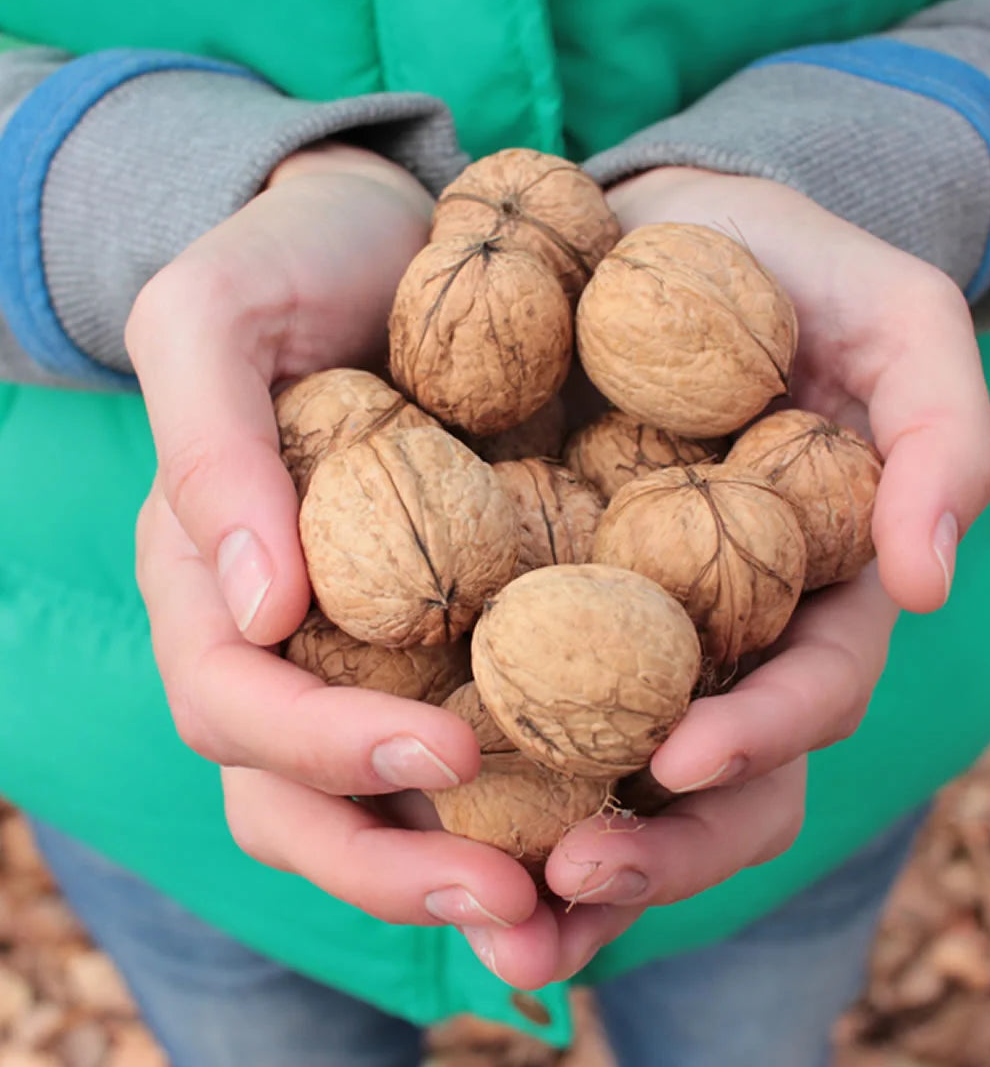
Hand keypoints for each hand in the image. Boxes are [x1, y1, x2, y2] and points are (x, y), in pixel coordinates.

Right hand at [130, 145, 539, 934]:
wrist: (393, 236)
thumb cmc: (294, 265)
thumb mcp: (215, 316)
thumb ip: (209, 448)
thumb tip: (259, 607)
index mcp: (220, 588)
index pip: (236, 708)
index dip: (322, 749)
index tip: (447, 746)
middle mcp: (296, 644)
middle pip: (307, 802)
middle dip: (399, 865)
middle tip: (517, 902)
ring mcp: (380, 647)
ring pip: (401, 801)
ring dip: (480, 868)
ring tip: (577, 904)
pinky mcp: (469, 628)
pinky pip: (498, 733)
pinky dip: (547, 795)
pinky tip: (628, 814)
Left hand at [462, 168, 989, 986]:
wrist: (659, 227)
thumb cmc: (789, 265)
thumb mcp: (895, 317)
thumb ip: (941, 434)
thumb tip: (927, 579)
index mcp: (811, 587)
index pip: (806, 690)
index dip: (760, 735)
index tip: (680, 762)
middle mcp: (721, 627)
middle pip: (706, 774)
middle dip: (653, 844)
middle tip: (567, 881)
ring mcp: (627, 615)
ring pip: (605, 764)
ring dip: (550, 844)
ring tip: (484, 904)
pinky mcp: (537, 586)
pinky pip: (506, 681)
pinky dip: (470, 752)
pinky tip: (401, 791)